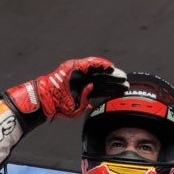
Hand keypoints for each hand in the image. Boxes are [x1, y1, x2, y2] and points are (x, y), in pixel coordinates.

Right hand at [5, 57, 127, 122]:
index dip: (112, 90)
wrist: (48, 99)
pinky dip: (100, 64)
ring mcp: (80, 73)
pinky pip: (90, 63)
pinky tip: (109, 67)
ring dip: (111, 74)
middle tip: (126, 84)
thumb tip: (90, 104)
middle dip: (115, 83)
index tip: (122, 91)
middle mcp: (83, 80)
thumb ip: (84, 104)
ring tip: (121, 76)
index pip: (102, 89)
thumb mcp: (76, 109)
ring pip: (99, 72)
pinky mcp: (75, 66)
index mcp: (84, 90)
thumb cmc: (59, 105)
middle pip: (103, 80)